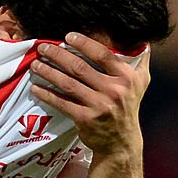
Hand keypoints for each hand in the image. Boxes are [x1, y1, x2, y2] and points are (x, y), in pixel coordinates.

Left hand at [29, 32, 149, 155]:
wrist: (121, 141)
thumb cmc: (128, 107)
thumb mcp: (141, 82)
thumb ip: (140, 59)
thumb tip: (140, 38)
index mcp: (126, 77)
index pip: (103, 54)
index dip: (84, 43)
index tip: (68, 37)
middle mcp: (114, 90)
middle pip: (80, 67)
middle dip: (58, 55)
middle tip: (43, 47)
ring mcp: (99, 105)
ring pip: (68, 84)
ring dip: (49, 72)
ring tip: (36, 64)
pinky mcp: (85, 119)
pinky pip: (62, 103)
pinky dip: (47, 94)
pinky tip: (36, 88)